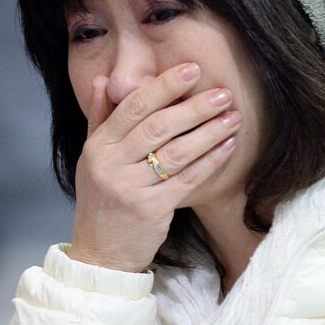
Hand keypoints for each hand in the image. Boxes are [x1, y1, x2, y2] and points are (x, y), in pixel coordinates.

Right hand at [68, 63, 240, 272]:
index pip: (133, 108)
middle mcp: (111, 165)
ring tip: (233, 116)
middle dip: (194, 107)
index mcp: (98, 148)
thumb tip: (105, 80)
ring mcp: (131, 188)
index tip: (192, 70)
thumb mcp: (91, 160)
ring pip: (176, 152)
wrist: (101, 254)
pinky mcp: (152, 209)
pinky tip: (228, 146)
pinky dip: (210, 160)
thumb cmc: (101, 203)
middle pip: (158, 127)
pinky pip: (187, 179)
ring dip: (209, 131)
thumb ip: (99, 119)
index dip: (164, 86)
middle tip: (222, 93)